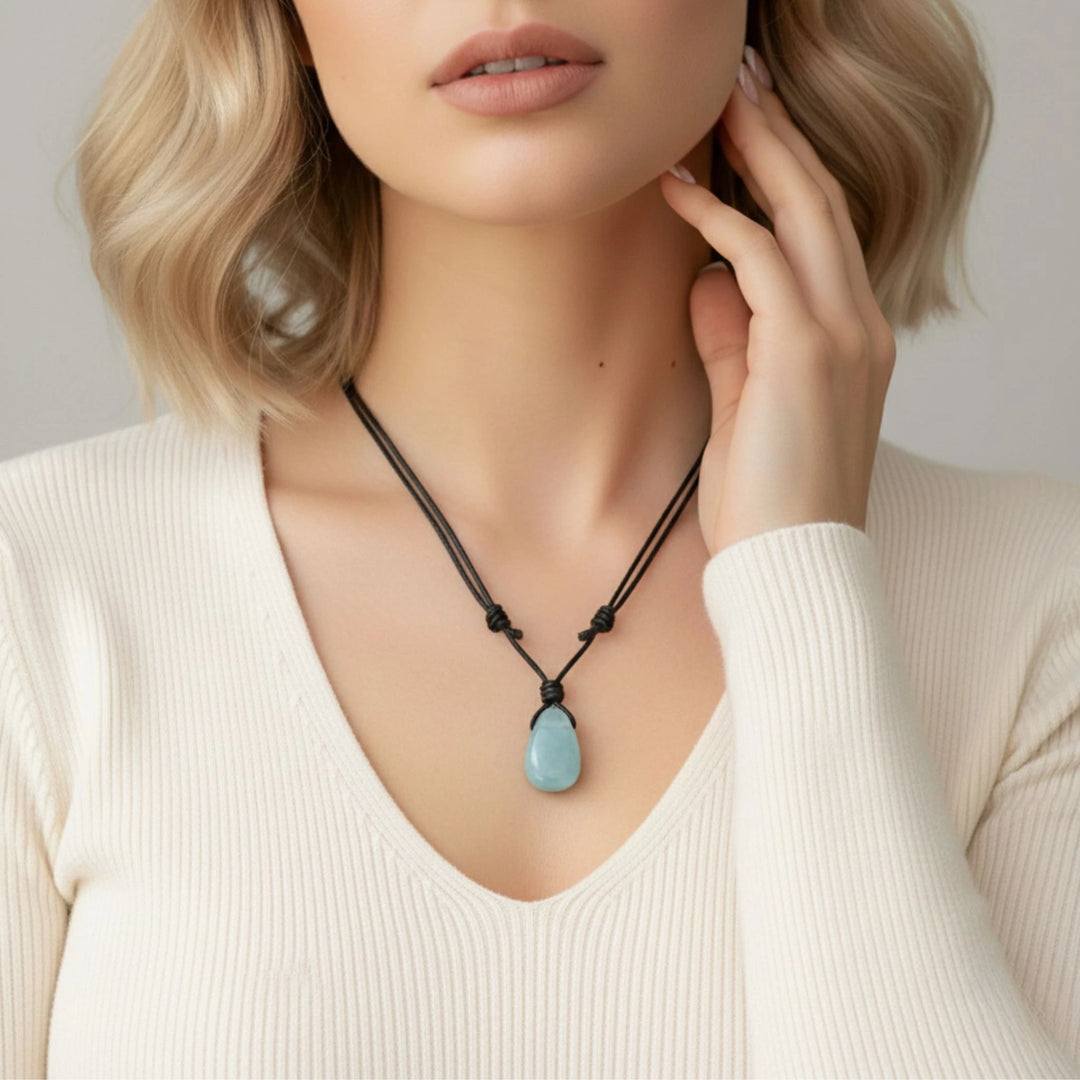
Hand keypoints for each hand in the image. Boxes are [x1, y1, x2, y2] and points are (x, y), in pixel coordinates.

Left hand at [661, 52, 895, 559]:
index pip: (821, 235)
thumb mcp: (746, 405)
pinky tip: (678, 193)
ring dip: (757, 152)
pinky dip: (719, 219)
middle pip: (820, 204)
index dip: (786, 174)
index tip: (747, 131)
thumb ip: (732, 339)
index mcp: (851, 338)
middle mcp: (859, 325)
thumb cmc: (769, 499)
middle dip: (778, 136)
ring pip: (803, 213)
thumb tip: (706, 281)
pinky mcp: (806, 351)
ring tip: (715, 106)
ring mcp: (841, 334)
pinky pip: (759, 260)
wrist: (792, 565)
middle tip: (739, 84)